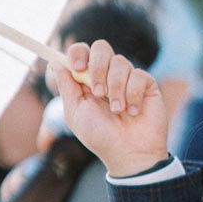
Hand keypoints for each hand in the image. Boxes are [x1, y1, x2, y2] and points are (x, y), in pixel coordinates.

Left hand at [54, 40, 167, 177]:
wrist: (130, 154)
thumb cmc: (101, 137)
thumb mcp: (76, 114)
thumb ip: (66, 87)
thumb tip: (55, 62)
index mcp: (88, 79)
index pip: (82, 51)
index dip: (78, 53)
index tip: (78, 68)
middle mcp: (108, 76)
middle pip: (101, 47)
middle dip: (98, 67)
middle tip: (99, 93)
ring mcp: (128, 79)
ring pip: (121, 62)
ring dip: (116, 88)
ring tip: (118, 111)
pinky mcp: (147, 85)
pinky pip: (139, 75)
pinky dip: (133, 94)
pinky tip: (134, 111)